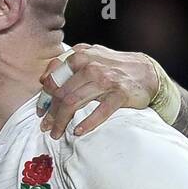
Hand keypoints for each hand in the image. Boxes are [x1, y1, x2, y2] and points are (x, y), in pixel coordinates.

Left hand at [38, 44, 158, 138]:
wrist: (146, 72)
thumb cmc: (114, 67)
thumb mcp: (90, 58)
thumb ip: (68, 65)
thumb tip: (44, 79)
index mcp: (80, 55)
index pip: (54, 78)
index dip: (44, 97)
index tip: (41, 111)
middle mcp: (91, 65)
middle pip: (62, 93)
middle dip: (51, 113)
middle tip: (46, 127)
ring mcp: (106, 79)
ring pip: (74, 102)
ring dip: (62, 121)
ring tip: (57, 133)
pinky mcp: (120, 93)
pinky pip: (100, 111)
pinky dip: (87, 123)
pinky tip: (78, 131)